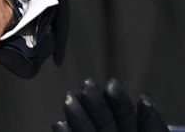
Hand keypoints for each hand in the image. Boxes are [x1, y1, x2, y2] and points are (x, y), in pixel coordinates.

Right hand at [52, 77, 169, 131]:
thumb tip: (143, 99)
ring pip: (85, 128)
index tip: (112, 85)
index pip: (124, 113)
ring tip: (70, 99)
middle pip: (102, 118)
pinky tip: (59, 124)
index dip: (119, 100)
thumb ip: (153, 124)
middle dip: (94, 102)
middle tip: (87, 85)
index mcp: (132, 131)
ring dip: (76, 114)